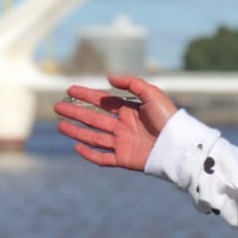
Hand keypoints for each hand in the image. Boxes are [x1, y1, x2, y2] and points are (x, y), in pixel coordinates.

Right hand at [54, 73, 179, 171]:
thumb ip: (131, 83)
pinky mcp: (124, 159)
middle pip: (93, 118)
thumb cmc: (169, 118)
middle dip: (75, 112)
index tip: (70, 90)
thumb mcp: (152, 94)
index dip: (86, 95)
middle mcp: (123, 126)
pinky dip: (89, 154)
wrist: (180, 144)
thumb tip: (108, 78)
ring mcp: (122, 143)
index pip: (102, 102)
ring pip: (93, 137)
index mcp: (129, 110)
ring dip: (76, 131)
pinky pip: (102, 158)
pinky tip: (76, 146)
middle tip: (57, 107)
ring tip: (60, 125)